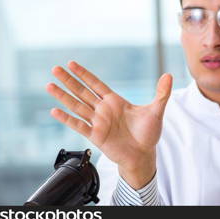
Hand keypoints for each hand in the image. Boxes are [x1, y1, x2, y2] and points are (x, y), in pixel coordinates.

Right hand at [46, 61, 172, 187]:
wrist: (144, 155)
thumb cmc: (148, 134)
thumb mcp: (156, 110)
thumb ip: (161, 93)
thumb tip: (169, 75)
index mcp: (115, 101)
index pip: (95, 84)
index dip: (84, 74)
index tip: (71, 63)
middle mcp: (103, 110)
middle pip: (82, 92)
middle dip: (69, 80)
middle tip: (55, 69)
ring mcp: (98, 122)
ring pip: (77, 106)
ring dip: (63, 96)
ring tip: (50, 85)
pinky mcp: (95, 135)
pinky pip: (78, 125)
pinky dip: (67, 118)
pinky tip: (55, 111)